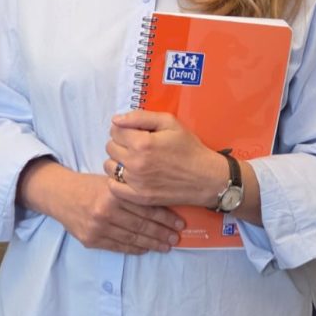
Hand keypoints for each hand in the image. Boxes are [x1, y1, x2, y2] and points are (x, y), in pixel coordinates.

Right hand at [52, 171, 183, 254]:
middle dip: (163, 232)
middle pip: (141, 224)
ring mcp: (99, 228)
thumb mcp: (110, 180)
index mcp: (114, 192)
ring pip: (132, 238)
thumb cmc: (90, 185)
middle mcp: (106, 211)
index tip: (179, 221)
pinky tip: (146, 248)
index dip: (165, 216)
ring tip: (167, 245)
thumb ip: (130, 190)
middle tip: (177, 236)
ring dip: (152, 243)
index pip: (145, 206)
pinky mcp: (92, 240)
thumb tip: (160, 199)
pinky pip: (119, 247)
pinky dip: (135, 248)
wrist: (61, 195)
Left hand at [104, 110, 223, 207]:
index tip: (133, 132)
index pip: (115, 130)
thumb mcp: (169, 122)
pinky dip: (117, 180)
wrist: (206, 177)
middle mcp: (136, 163)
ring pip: (109, 166)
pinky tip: (129, 175)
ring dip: (117, 160)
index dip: (123, 128)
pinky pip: (114, 187)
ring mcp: (136, 183)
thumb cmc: (189, 147)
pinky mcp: (139, 197)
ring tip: (133, 159)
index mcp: (142, 143)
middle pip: (110, 147)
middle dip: (120, 142)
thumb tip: (116, 119)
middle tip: (135, 145)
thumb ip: (140, 117)